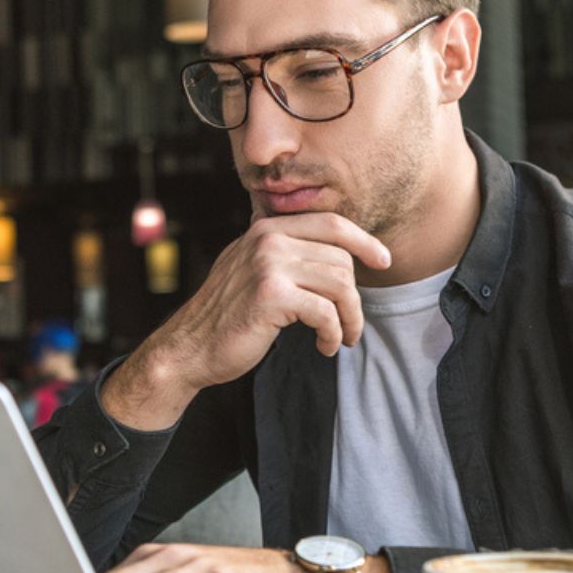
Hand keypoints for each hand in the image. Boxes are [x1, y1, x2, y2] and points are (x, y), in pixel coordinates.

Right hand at [103, 213, 389, 429]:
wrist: (189, 347)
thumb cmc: (227, 316)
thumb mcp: (251, 270)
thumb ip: (283, 253)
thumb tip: (337, 252)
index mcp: (266, 229)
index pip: (331, 224)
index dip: (364, 241)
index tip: (383, 260)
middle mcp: (267, 240)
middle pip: (341, 259)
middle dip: (353, 297)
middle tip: (350, 326)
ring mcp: (268, 265)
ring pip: (339, 284)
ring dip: (349, 318)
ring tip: (341, 338)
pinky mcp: (271, 295)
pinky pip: (325, 312)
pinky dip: (332, 334)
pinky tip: (324, 347)